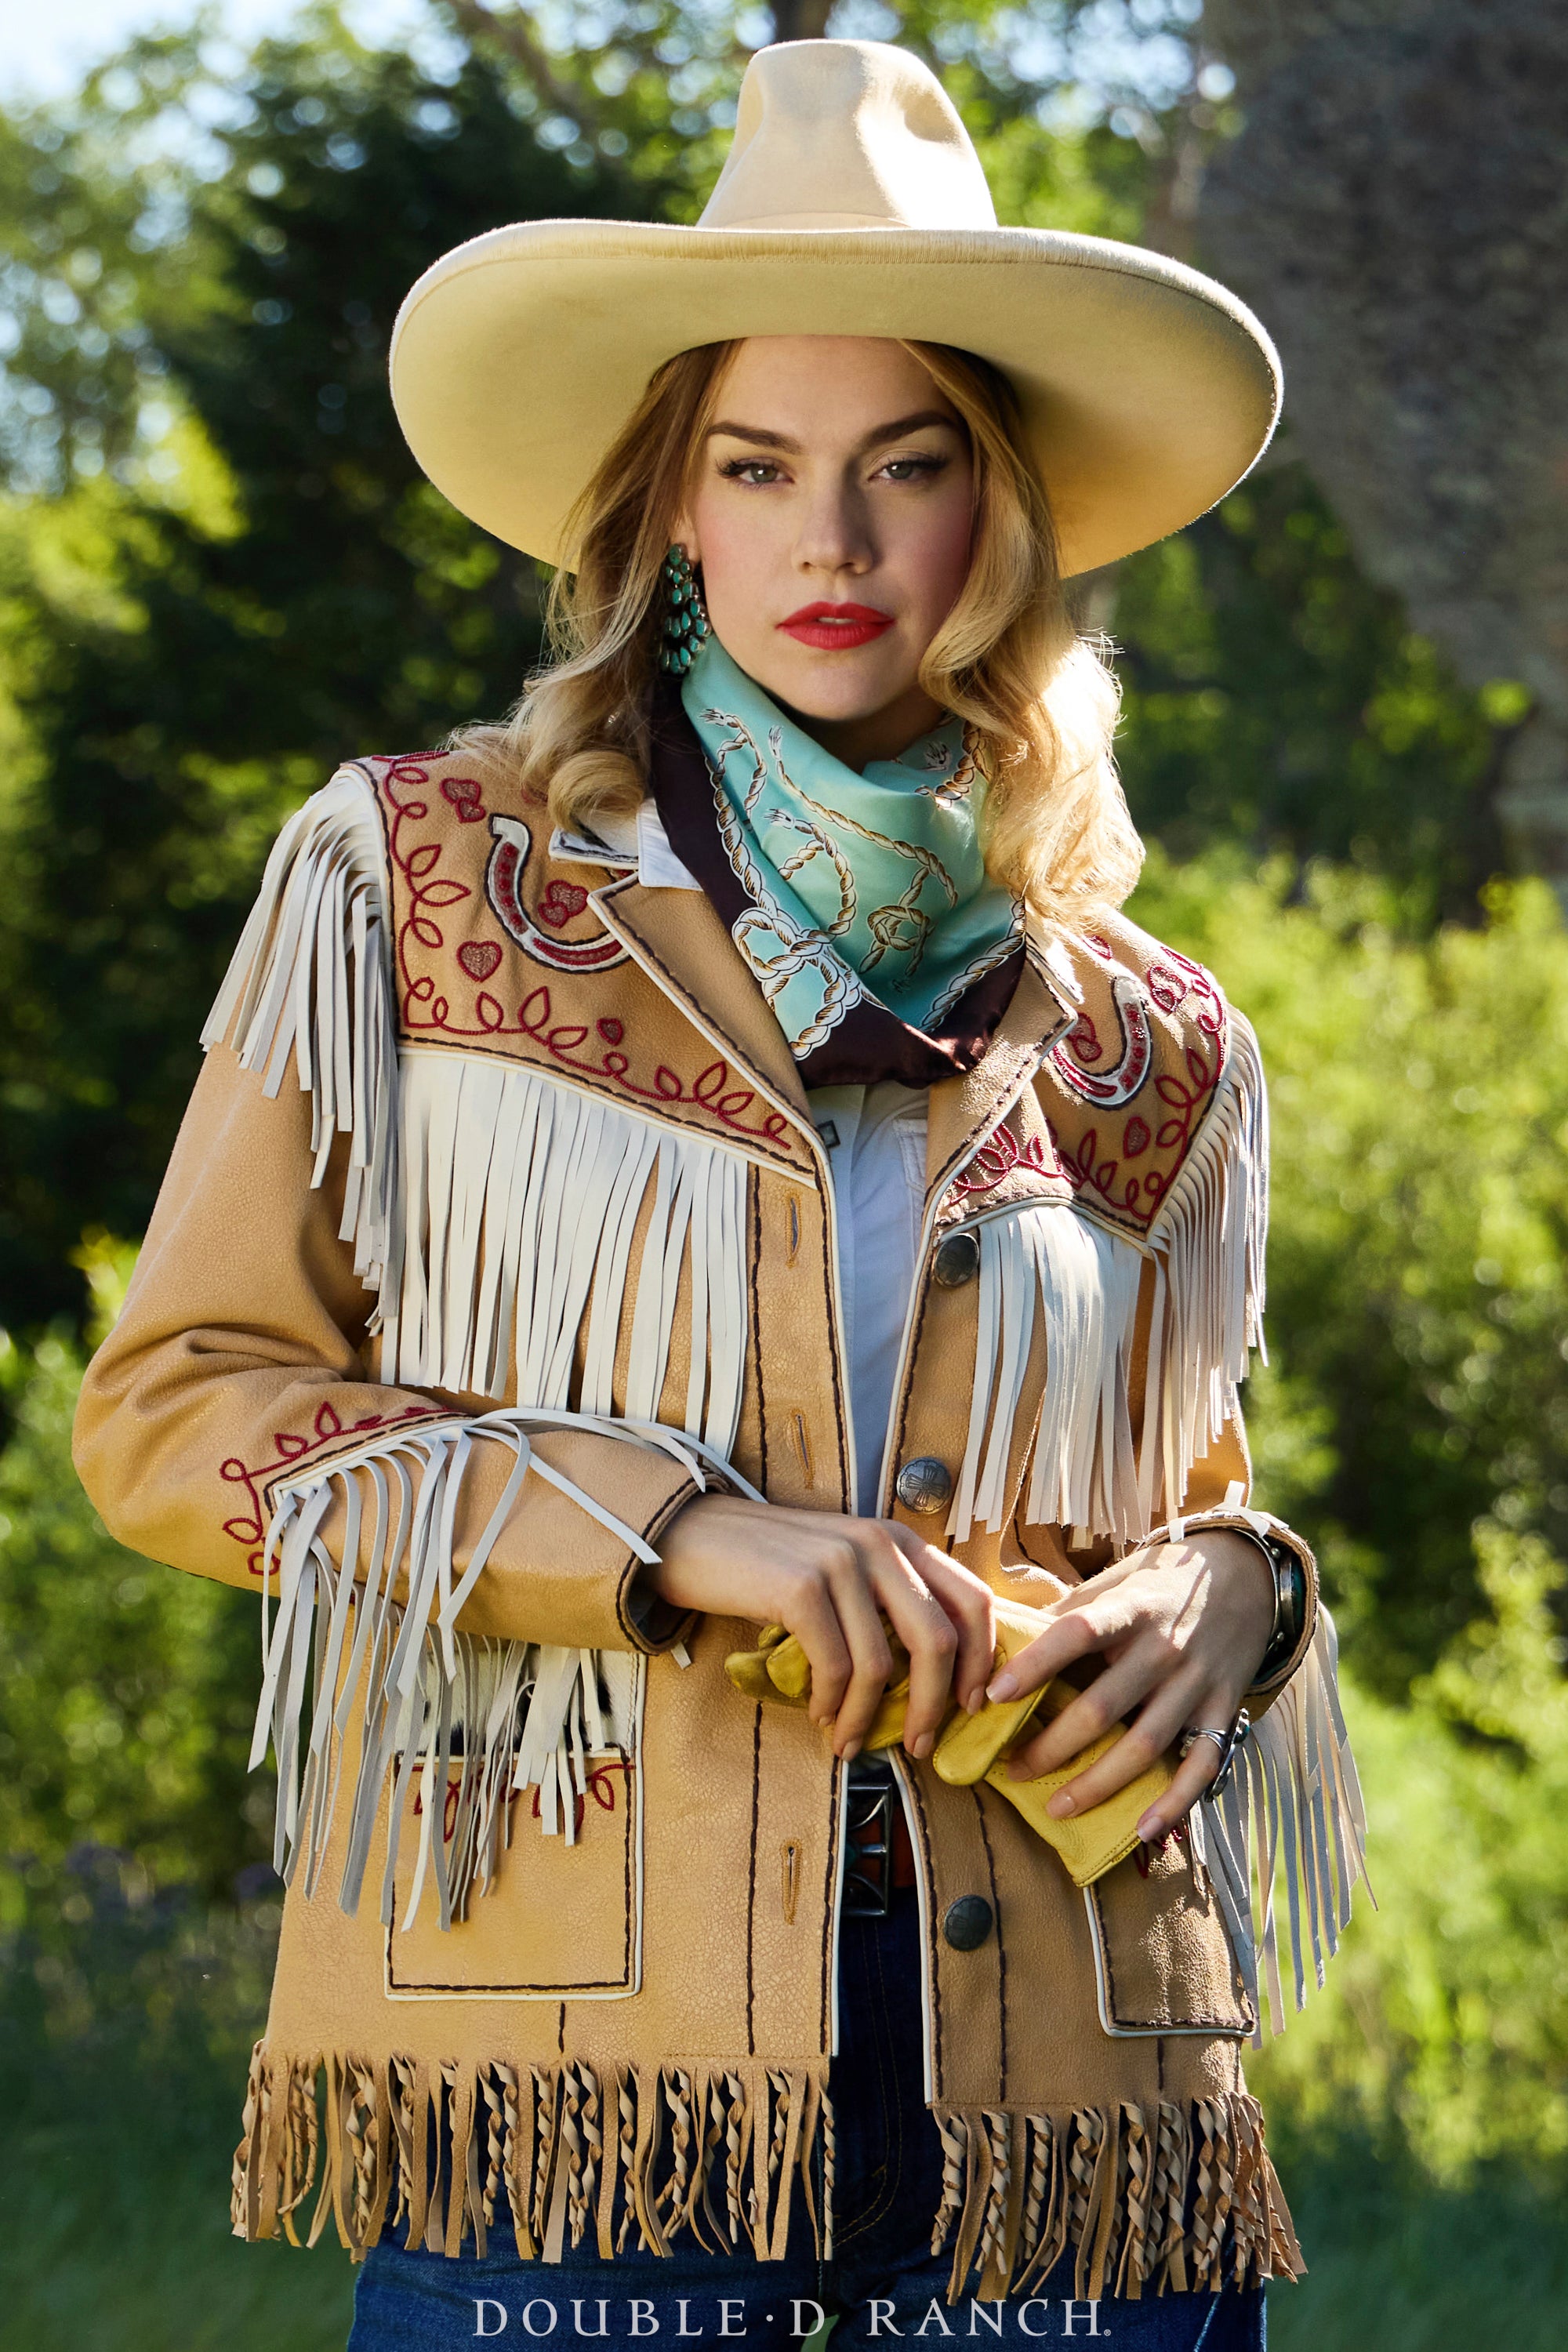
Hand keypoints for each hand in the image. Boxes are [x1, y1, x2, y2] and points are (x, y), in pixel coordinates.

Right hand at [645, 1493, 996, 1762]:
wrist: (693, 1536)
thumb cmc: (770, 1564)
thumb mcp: (843, 1568)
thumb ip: (887, 1601)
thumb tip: (932, 1677)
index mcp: (898, 1540)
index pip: (972, 1599)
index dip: (983, 1659)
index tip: (973, 1705)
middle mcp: (878, 1544)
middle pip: (937, 1639)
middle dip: (934, 1704)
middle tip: (919, 1744)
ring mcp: (839, 1562)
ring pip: (881, 1664)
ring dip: (867, 1717)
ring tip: (850, 1741)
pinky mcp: (799, 1588)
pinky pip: (834, 1666)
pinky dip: (832, 1704)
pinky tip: (821, 1717)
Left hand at [987, 1532, 1273, 1842]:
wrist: (1243, 1575)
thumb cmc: (1159, 1583)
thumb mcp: (1115, 1580)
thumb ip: (1070, 1611)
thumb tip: (1004, 1636)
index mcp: (1131, 1607)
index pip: (1077, 1632)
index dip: (1035, 1663)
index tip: (994, 1694)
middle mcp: (1165, 1647)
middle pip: (1102, 1706)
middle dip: (1051, 1746)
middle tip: (1013, 1769)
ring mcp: (1197, 1683)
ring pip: (1144, 1745)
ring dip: (1097, 1783)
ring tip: (1057, 1807)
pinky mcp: (1224, 1711)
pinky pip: (1202, 1765)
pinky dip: (1175, 1802)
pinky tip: (1142, 1829)